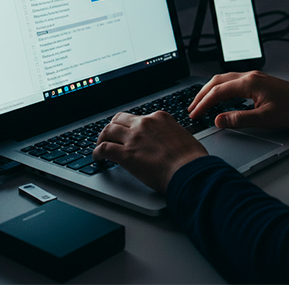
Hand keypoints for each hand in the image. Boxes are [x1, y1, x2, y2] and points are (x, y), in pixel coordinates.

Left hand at [93, 111, 207, 193]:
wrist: (190, 171)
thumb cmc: (192, 159)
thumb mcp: (183, 136)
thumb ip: (170, 135)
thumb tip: (166, 142)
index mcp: (160, 117)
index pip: (138, 117)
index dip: (130, 126)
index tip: (128, 133)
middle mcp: (145, 123)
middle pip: (119, 119)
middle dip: (112, 128)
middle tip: (110, 137)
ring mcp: (134, 137)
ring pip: (108, 130)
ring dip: (101, 138)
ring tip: (100, 146)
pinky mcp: (126, 153)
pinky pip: (104, 148)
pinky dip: (97, 152)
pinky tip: (97, 158)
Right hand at [188, 71, 288, 130]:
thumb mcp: (264, 119)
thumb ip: (239, 119)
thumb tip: (218, 120)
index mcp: (249, 83)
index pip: (218, 92)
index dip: (203, 104)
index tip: (194, 114)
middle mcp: (250, 76)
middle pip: (217, 81)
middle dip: (202, 94)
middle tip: (191, 108)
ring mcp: (255, 78)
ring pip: (224, 80)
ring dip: (211, 91)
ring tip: (202, 104)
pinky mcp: (259, 82)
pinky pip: (233, 82)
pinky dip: (222, 90)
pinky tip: (222, 100)